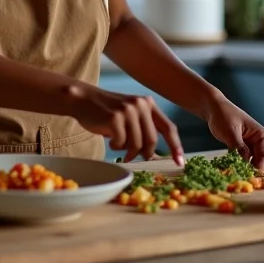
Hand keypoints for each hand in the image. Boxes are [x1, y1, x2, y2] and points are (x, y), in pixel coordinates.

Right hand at [65, 84, 184, 165]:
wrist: (83, 99)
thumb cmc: (106, 112)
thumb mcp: (130, 115)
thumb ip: (143, 129)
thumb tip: (154, 156)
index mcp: (148, 103)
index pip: (168, 127)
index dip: (175, 146)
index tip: (180, 162)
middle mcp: (141, 104)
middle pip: (151, 141)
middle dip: (143, 154)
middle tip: (130, 157)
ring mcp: (128, 110)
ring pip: (136, 145)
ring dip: (126, 150)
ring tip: (116, 144)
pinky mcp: (115, 117)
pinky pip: (121, 143)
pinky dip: (115, 145)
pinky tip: (108, 137)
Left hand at [203, 96, 263, 170]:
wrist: (213, 108)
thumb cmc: (223, 115)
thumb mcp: (231, 132)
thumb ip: (239, 147)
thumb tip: (246, 163)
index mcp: (262, 135)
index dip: (259, 168)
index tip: (249, 177)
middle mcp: (260, 141)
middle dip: (259, 170)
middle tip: (249, 177)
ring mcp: (253, 145)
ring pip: (257, 162)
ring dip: (251, 169)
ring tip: (242, 174)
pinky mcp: (244, 148)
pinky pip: (248, 160)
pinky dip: (244, 166)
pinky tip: (237, 170)